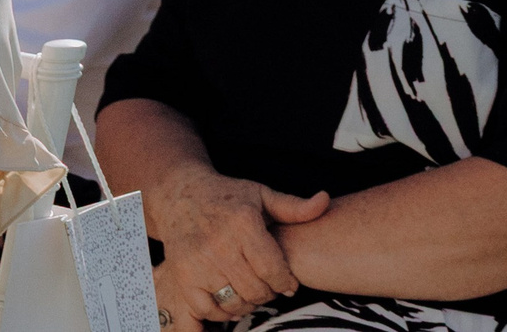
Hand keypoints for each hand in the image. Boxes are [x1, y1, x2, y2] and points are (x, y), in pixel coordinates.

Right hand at [142, 166, 327, 321]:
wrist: (182, 197)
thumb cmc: (228, 197)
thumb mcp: (263, 194)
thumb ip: (294, 206)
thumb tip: (325, 201)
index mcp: (243, 223)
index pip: (271, 266)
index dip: (285, 282)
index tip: (291, 286)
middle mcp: (219, 245)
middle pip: (254, 288)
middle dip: (270, 294)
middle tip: (274, 291)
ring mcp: (198, 263)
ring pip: (232, 302)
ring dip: (249, 305)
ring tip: (256, 295)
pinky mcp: (182, 277)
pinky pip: (206, 308)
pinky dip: (222, 313)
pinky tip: (232, 303)